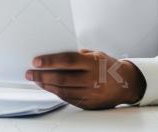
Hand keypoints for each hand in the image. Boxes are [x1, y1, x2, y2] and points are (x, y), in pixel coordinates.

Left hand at [25, 49, 145, 109]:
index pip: (68, 61)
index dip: (50, 61)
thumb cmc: (107, 66)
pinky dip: (56, 93)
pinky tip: (49, 88)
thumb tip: (54, 56)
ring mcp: (92, 93)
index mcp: (94, 63)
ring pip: (64, 90)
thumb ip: (76, 55)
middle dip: (42, 76)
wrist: (127, 83)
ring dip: (47, 85)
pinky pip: (69, 99)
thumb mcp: (95, 54)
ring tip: (36, 80)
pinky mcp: (90, 104)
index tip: (36, 61)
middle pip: (62, 78)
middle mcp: (93, 79)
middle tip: (30, 73)